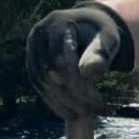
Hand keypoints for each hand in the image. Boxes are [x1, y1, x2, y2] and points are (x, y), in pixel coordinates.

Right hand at [25, 2, 132, 119]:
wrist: (87, 25)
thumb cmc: (100, 32)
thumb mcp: (107, 39)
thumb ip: (100, 53)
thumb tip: (88, 72)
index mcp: (57, 24)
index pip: (61, 59)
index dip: (78, 82)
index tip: (97, 100)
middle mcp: (39, 33)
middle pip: (49, 71)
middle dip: (72, 94)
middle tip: (93, 110)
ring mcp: (32, 47)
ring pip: (41, 80)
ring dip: (61, 101)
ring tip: (83, 114)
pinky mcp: (31, 59)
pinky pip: (37, 82)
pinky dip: (51, 100)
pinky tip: (68, 113)